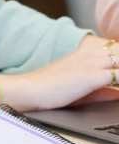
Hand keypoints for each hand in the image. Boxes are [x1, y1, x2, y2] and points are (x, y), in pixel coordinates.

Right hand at [0, 36, 118, 111]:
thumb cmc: (51, 89)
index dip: (118, 59)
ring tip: (118, 82)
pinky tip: (118, 92)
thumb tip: (117, 94)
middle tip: (118, 79)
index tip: (117, 74)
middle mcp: (91, 54)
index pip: (115, 49)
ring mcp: (92, 63)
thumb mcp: (78, 85)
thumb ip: (102, 89)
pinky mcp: (92, 76)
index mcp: (86, 52)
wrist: (32, 89)